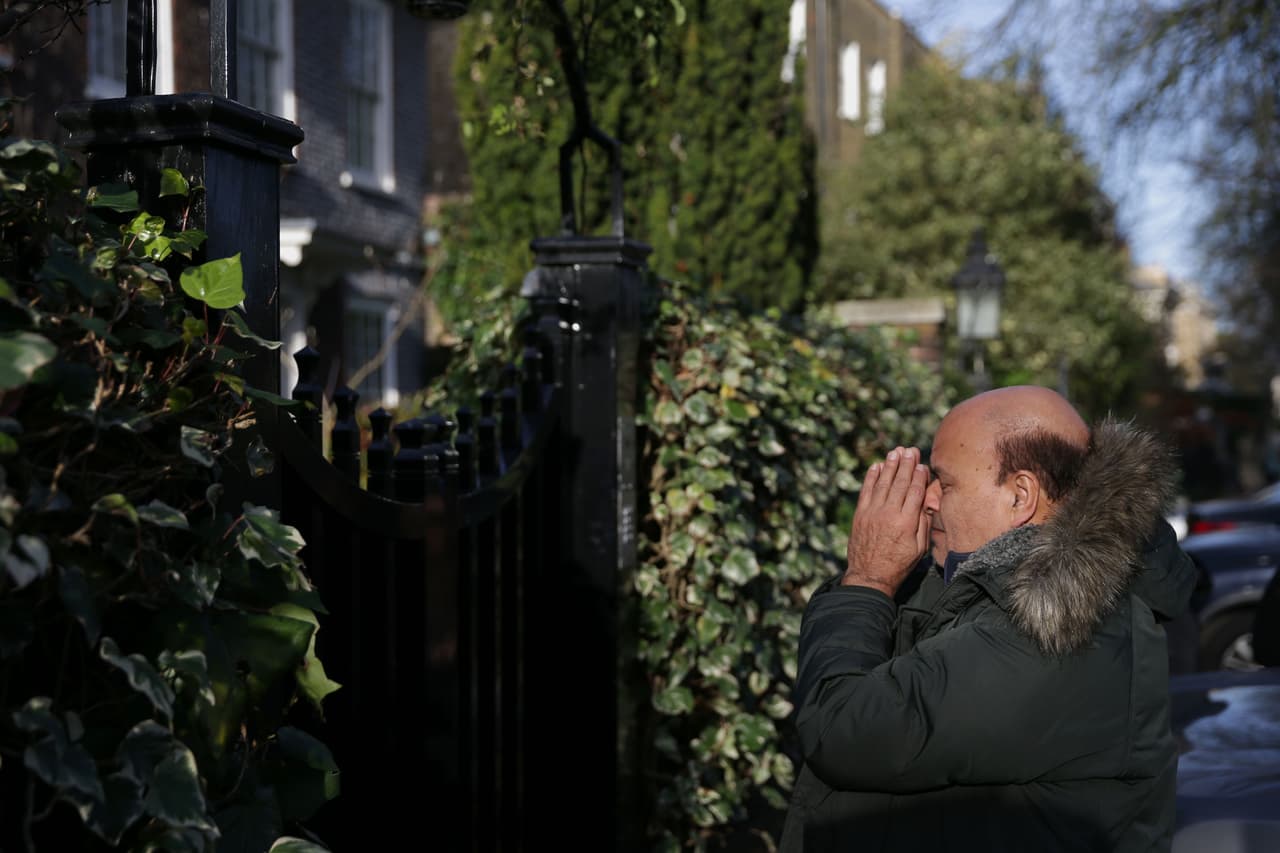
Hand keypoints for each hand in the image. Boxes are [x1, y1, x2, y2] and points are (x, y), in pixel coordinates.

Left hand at [841, 446, 929, 595]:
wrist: (870, 575)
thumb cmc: (899, 564)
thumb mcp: (919, 548)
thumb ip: (923, 523)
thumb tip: (927, 502)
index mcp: (907, 522)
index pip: (915, 492)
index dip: (919, 476)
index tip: (922, 464)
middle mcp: (889, 513)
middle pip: (900, 483)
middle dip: (906, 465)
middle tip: (910, 450)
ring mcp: (872, 512)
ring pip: (883, 483)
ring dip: (889, 466)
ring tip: (895, 452)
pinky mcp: (860, 514)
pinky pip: (866, 490)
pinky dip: (871, 477)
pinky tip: (876, 466)